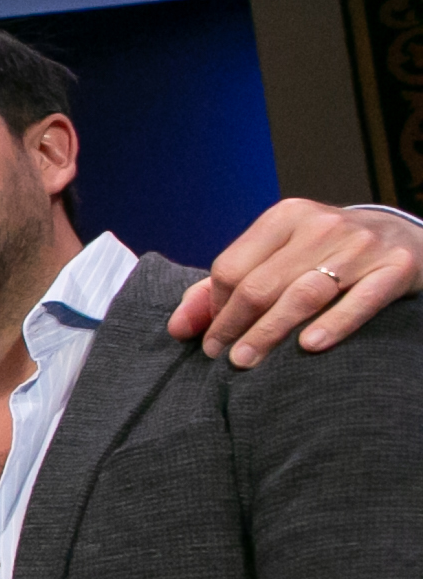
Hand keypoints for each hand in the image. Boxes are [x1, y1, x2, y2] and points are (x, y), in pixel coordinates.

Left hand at [167, 199, 422, 364]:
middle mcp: (321, 226)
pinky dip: (333, 324)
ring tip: (246, 361)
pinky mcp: (396, 268)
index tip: (211, 338)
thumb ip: (225, 287)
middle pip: (261, 283)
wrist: (403, 237)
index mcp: (285, 217)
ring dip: (269, 331)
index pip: (232, 267)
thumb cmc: (326, 254)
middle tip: (221, 358)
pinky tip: (310, 346)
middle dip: (234, 325)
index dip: (216, 307)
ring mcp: (361, 246)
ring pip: (304, 294)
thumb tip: (178, 328)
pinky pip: (360, 300)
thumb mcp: (277, 256)